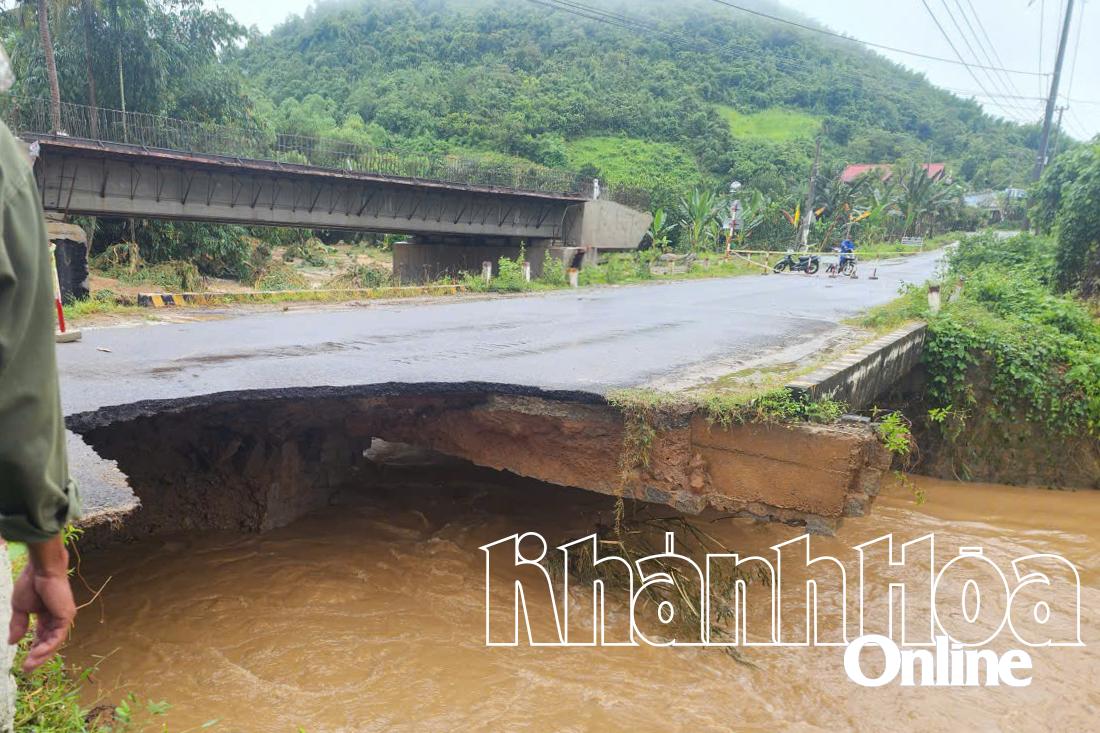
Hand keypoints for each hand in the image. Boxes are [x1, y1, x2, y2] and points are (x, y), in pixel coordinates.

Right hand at [8, 535, 75, 672]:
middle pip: (49, 641)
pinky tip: (37, 654)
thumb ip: (19, 625)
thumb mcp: (20, 608)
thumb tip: (12, 642)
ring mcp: (64, 616)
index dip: (34, 648)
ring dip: (42, 654)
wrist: (40, 569)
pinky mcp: (66, 615)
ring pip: (54, 641)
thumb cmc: (31, 583)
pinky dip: (48, 646)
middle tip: (27, 668)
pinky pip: (58, 636)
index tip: (24, 661)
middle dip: (38, 656)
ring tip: (30, 665)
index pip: (42, 635)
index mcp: (47, 614)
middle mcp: (58, 617)